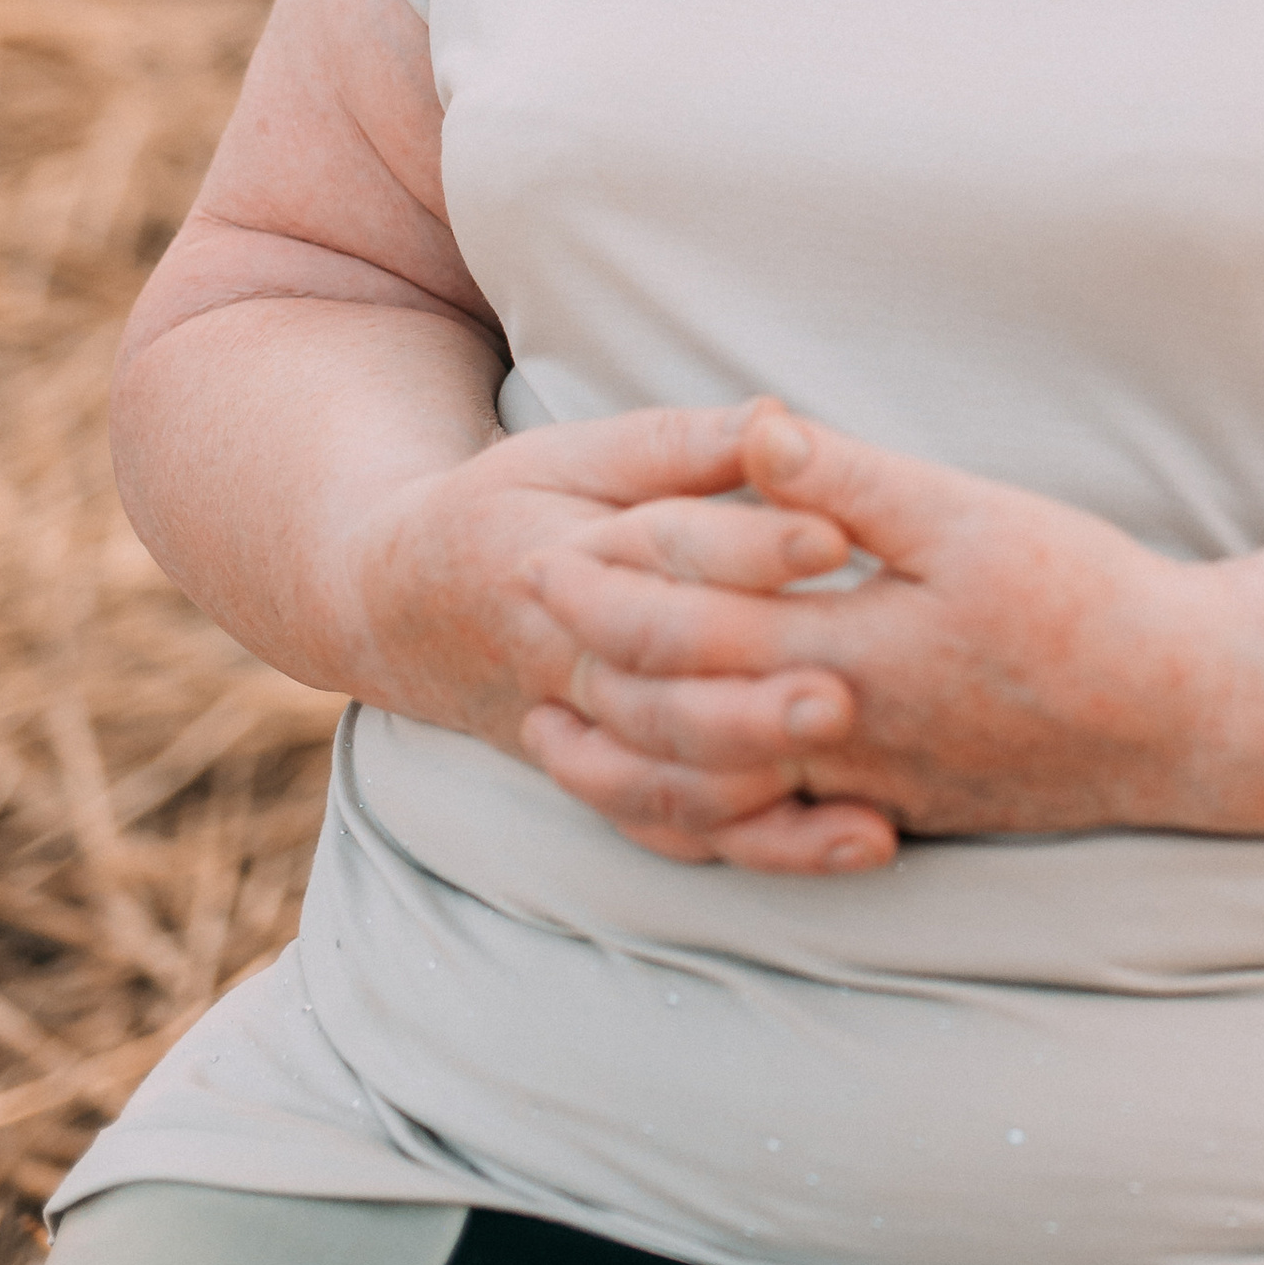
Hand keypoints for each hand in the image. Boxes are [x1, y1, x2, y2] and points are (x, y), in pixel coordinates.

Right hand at [343, 405, 895, 872]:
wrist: (399, 609)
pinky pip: (677, 828)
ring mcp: (581, 734)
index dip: (748, 545)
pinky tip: (852, 843)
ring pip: (667, 778)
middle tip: (844, 699)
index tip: (835, 538)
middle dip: (752, 703)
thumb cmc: (508, 510)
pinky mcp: (604, 782)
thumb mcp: (575, 452)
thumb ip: (679, 443)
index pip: (660, 551)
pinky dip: (760, 846)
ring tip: (864, 806)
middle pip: (661, 690)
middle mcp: (568, 658)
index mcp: (563, 555)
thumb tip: (777, 418)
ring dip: (764, 793)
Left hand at [521, 407, 1211, 870]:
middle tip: (530, 617)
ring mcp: (869, 787)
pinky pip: (770, 824)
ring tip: (565, 718)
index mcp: (849, 651)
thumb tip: (749, 429)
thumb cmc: (1091, 604)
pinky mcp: (899, 812)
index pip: (693, 620)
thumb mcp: (972, 518)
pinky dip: (704, 806)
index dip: (614, 581)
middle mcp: (843, 736)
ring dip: (627, 753)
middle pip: (680, 709)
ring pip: (713, 785)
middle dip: (595, 661)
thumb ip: (849, 482)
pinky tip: (681, 784)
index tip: (547, 544)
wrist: (1188, 719)